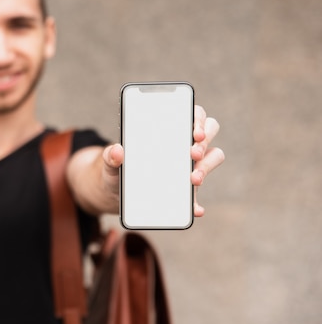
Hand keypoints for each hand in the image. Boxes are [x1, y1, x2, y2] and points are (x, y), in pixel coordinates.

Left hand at [101, 105, 224, 216]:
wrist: (113, 193)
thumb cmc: (115, 169)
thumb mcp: (110, 162)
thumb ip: (110, 156)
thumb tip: (118, 151)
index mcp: (167, 131)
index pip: (192, 113)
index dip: (198, 118)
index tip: (194, 132)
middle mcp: (182, 144)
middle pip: (208, 132)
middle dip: (204, 142)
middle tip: (192, 154)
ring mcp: (187, 166)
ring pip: (212, 157)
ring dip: (206, 167)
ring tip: (193, 179)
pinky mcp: (184, 190)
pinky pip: (196, 195)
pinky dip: (196, 203)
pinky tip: (195, 209)